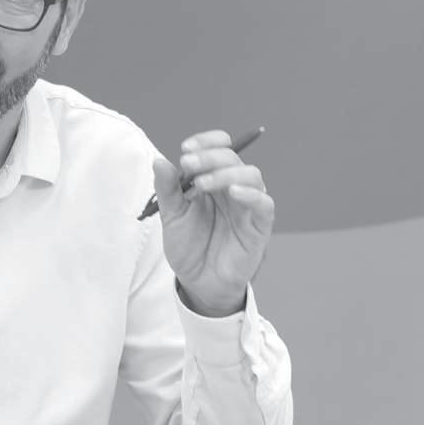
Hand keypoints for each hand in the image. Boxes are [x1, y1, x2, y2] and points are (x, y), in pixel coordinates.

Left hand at [150, 130, 274, 316]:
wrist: (197, 282)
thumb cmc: (188, 246)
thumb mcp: (171, 215)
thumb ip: (167, 189)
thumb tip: (159, 160)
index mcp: (212, 181)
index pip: (218, 149)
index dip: (206, 142)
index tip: (186, 148)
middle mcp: (232, 188)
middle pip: (232, 158)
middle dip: (209, 157)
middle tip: (188, 164)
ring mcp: (247, 206)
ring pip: (251, 175)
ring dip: (226, 173)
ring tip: (201, 184)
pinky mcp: (259, 226)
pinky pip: (264, 204)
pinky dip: (251, 194)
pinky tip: (233, 193)